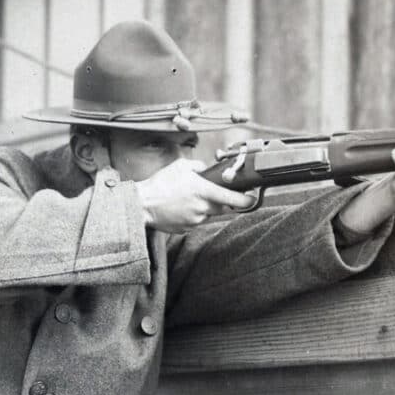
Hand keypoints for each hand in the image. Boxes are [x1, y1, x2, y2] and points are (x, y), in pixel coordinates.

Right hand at [135, 159, 257, 232]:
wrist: (142, 205)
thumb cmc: (160, 184)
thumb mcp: (181, 166)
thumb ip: (199, 166)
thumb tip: (207, 169)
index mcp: (204, 191)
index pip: (232, 198)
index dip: (245, 200)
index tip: (252, 199)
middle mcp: (202, 208)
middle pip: (222, 207)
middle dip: (220, 200)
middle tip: (208, 193)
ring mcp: (195, 220)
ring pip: (208, 214)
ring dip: (203, 207)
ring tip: (186, 199)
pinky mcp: (187, 228)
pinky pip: (196, 221)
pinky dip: (192, 214)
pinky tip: (180, 207)